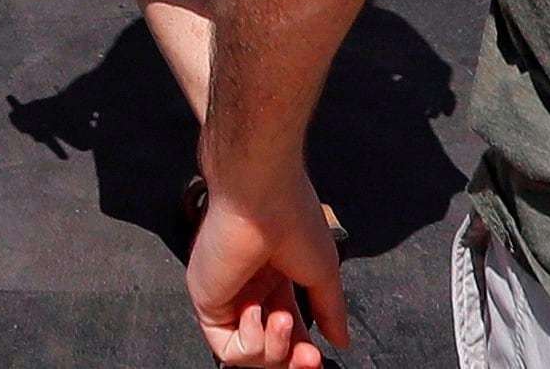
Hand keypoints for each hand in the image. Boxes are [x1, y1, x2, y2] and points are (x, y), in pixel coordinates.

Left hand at [188, 169, 346, 365]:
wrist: (262, 196)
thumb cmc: (293, 219)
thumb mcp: (323, 273)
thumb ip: (330, 310)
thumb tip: (341, 340)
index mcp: (274, 278)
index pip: (287, 329)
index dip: (302, 348)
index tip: (318, 355)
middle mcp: (249, 288)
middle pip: (268, 348)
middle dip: (291, 358)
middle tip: (309, 356)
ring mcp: (227, 295)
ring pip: (248, 354)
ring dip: (274, 350)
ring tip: (282, 318)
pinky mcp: (207, 301)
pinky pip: (227, 349)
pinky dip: (250, 343)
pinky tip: (255, 312)